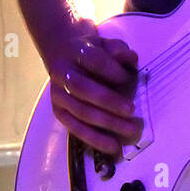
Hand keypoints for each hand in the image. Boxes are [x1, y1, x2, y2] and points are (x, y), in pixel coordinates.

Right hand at [39, 20, 142, 157]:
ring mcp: (58, 95)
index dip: (110, 70)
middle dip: (108, 101)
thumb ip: (119, 49)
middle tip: (131, 110)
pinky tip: (113, 146)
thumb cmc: (94, 52)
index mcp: (75, 51)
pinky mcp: (58, 112)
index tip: (128, 78)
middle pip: (82, 88)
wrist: (64, 55)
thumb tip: (131, 59)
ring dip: (105, 123)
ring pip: (79, 111)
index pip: (92, 60)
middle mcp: (62, 73)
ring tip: (129, 131)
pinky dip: (94, 139)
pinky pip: (75, 128)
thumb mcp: (107, 44)